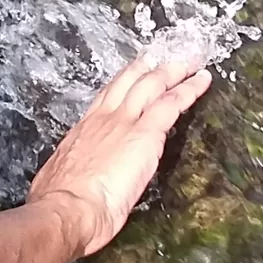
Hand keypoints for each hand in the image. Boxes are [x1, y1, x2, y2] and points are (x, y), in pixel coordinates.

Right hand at [28, 51, 212, 260]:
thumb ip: (76, 173)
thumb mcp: (62, 180)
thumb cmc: (60, 204)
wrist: (66, 209)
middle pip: (129, 82)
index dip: (122, 81)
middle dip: (148, 66)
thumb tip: (75, 183)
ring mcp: (124, 123)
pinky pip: (172, 103)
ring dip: (173, 70)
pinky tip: (202, 81)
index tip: (133, 70)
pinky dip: (189, 89)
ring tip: (189, 60)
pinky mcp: (145, 134)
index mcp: (83, 131)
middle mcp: (103, 119)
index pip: (106, 97)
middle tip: (162, 53)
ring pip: (152, 85)